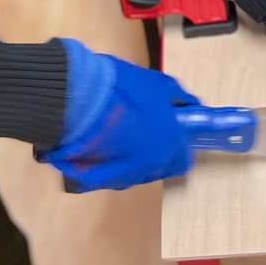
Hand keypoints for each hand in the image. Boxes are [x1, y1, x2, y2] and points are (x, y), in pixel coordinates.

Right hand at [37, 40, 199, 191]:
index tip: (170, 133)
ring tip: (117, 133)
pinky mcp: (94, 181)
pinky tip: (100, 142)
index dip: (178, 146)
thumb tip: (190, 103)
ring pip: (133, 173)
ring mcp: (120, 178)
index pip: (183, 161)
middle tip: (141, 130)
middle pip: (158, 169)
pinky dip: (108, 162)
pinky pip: (109, 174)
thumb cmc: (120, 88)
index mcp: (167, 147)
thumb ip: (177, 97)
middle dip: (154, 152)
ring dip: (131, 158)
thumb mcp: (156, 83)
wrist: (75, 98)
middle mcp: (148, 168)